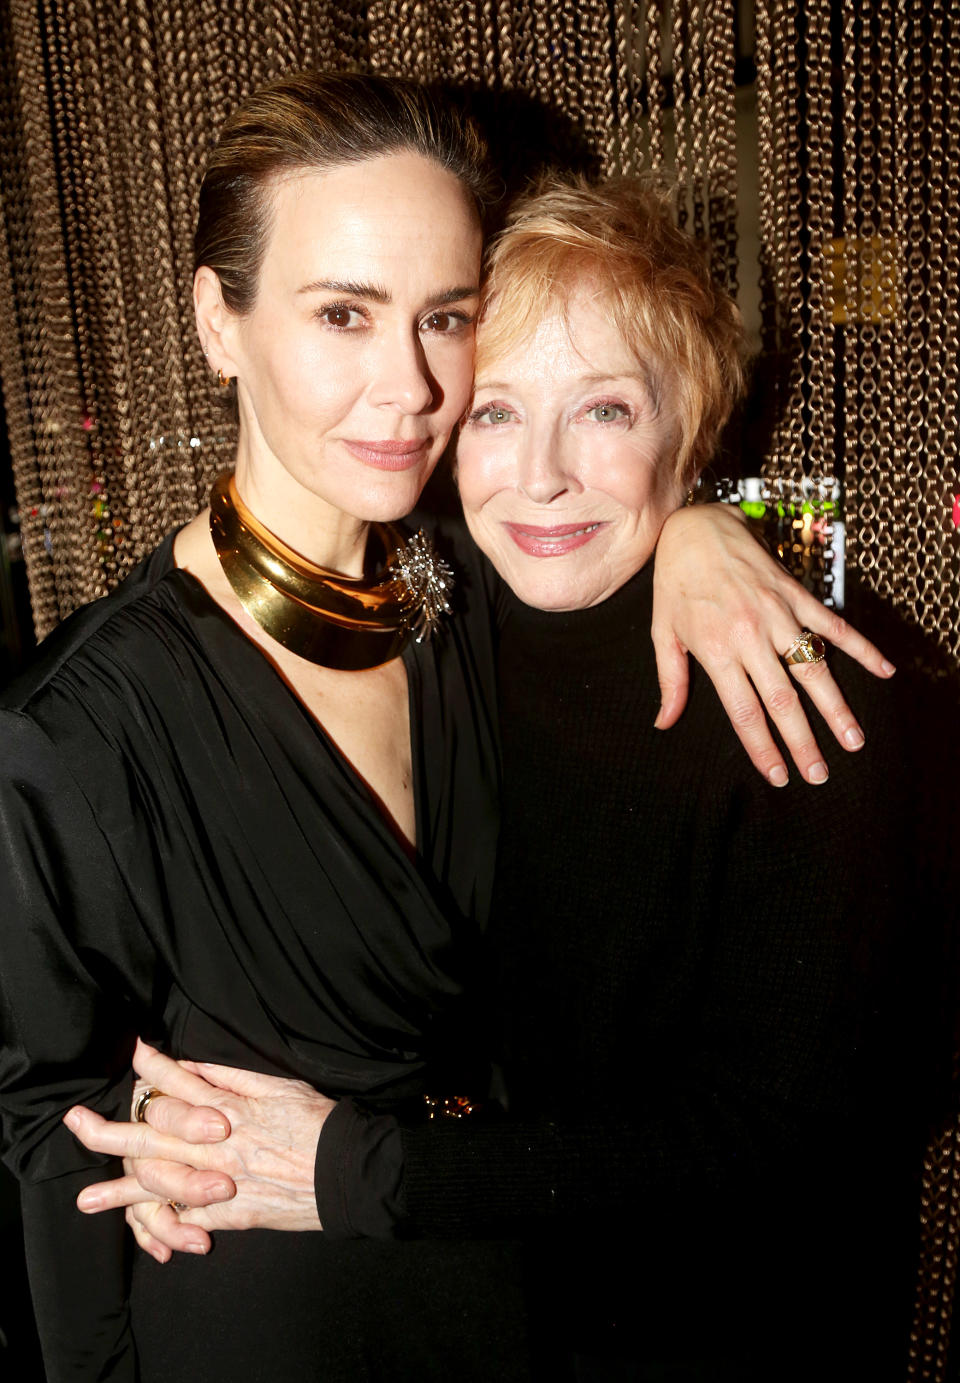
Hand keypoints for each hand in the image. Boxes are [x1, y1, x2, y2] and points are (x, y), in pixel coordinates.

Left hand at [64, 1040, 333, 1261]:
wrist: (349, 1172)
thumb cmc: (319, 1123)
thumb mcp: (280, 1087)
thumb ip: (233, 1078)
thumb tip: (194, 1067)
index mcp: (230, 1107)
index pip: (179, 1082)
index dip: (151, 1066)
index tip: (131, 1053)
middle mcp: (218, 1144)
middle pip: (153, 1134)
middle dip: (109, 1128)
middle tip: (75, 1122)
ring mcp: (222, 1182)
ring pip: (161, 1183)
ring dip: (120, 1190)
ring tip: (86, 1200)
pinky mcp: (233, 1214)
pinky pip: (188, 1219)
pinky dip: (163, 1225)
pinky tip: (137, 1228)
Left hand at [652, 504, 894, 785]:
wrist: (695, 526)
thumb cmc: (675, 583)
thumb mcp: (662, 633)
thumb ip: (671, 682)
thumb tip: (665, 723)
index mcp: (716, 650)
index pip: (744, 711)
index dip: (762, 748)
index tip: (779, 775)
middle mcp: (750, 635)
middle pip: (783, 700)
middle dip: (804, 742)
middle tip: (819, 774)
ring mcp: (778, 614)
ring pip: (813, 668)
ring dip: (836, 707)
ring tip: (853, 740)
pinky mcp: (796, 594)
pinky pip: (833, 625)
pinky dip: (860, 648)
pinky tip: (882, 671)